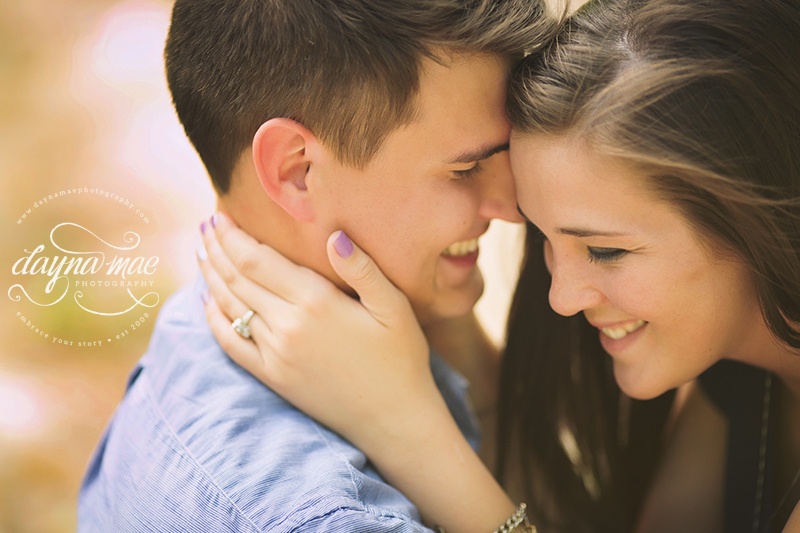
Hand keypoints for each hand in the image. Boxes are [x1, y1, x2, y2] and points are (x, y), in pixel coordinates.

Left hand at [197, 212, 439, 446]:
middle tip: (204, 225)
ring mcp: (275, 355)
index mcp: (316, 303)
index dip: (233, 235)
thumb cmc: (400, 359)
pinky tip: (208, 301)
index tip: (219, 215)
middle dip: (217, 248)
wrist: (394, 420)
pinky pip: (231, 344)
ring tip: (202, 251)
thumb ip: (363, 269)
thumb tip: (333, 235)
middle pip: (236, 278)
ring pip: (230, 307)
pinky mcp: (272, 377)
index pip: (256, 260)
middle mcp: (287, 327)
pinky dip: (214, 319)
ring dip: (211, 276)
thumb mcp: (394, 307)